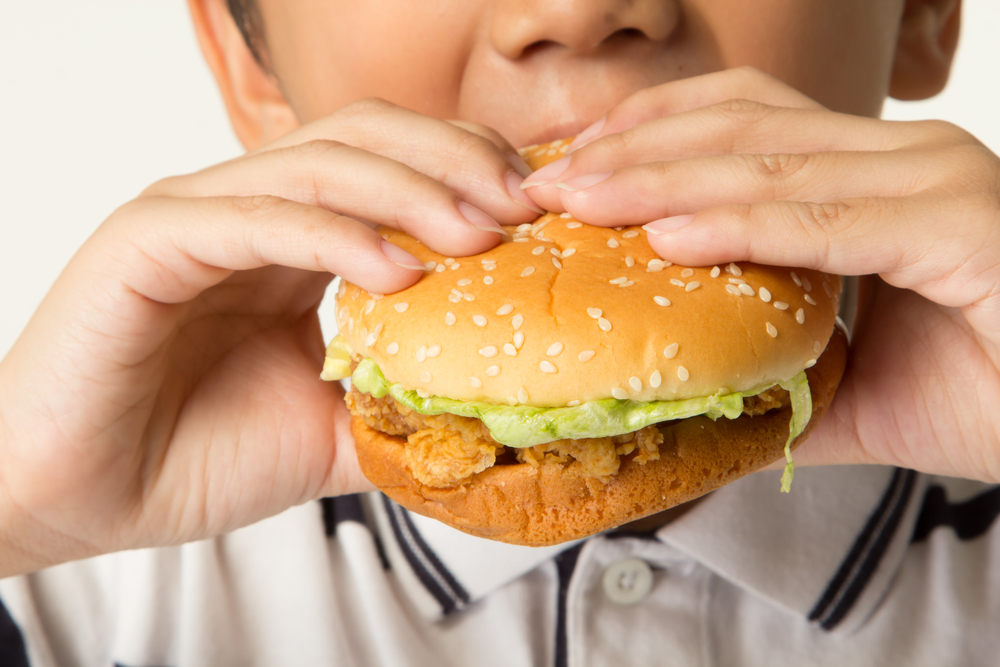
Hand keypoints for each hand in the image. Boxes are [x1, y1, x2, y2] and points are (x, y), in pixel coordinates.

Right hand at [0, 99, 540, 575]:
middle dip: (452, 161)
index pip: (389, 161)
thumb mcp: (329, 427)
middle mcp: (246, 206)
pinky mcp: (147, 240)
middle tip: (523, 207)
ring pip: (315, 163)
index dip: (465, 169)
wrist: (82, 498)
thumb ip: (398, 406)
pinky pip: (254, 217)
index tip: (536, 210)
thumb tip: (488, 416)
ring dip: (408, 191)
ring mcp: (194, 213)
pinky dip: (332, 235)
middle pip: (363, 135)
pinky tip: (395, 269)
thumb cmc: (192, 455)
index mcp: (289, 235)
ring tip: (479, 234)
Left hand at [524, 67, 999, 482]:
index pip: (740, 124)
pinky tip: (669, 238)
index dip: (647, 136)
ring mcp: (937, 180)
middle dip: (631, 152)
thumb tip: (692, 409)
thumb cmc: (991, 387)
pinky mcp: (965, 226)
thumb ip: (775, 383)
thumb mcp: (855, 385)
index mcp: (871, 173)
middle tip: (544, 186)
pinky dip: (744, 226)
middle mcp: (903, 157)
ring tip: (579, 203)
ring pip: (772, 166)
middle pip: (740, 129)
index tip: (567, 171)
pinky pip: (830, 220)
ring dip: (662, 180)